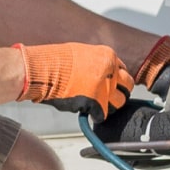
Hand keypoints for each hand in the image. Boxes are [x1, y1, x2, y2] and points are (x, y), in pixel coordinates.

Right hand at [14, 43, 132, 120]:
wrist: (42, 70)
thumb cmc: (55, 61)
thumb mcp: (82, 53)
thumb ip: (97, 63)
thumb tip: (103, 74)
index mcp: (108, 56)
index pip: (123, 71)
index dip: (116, 80)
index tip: (110, 85)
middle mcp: (110, 70)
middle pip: (127, 87)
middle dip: (119, 93)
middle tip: (109, 98)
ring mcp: (104, 87)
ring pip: (119, 103)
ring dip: (109, 106)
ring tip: (97, 106)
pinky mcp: (95, 102)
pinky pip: (102, 115)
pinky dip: (95, 116)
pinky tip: (87, 112)